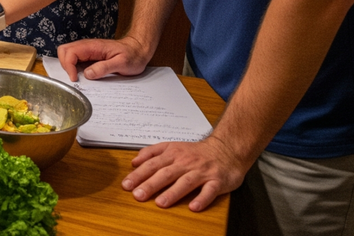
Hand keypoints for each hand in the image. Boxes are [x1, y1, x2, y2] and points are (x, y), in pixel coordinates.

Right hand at [56, 36, 152, 82]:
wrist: (139, 50)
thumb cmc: (133, 56)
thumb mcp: (122, 63)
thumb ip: (104, 68)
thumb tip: (88, 74)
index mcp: (93, 47)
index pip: (70, 52)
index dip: (68, 66)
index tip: (75, 78)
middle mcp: (87, 47)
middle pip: (64, 50)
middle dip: (64, 64)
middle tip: (73, 78)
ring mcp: (87, 51)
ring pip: (67, 54)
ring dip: (68, 66)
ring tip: (77, 77)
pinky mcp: (89, 56)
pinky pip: (75, 59)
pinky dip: (74, 68)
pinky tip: (82, 76)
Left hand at [123, 135, 244, 211]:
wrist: (226, 149)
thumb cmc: (197, 152)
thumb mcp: (172, 146)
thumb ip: (152, 153)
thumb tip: (134, 162)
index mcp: (173, 154)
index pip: (152, 165)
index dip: (138, 175)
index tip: (126, 185)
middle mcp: (186, 162)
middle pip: (166, 173)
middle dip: (151, 185)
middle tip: (138, 195)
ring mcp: (202, 172)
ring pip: (186, 182)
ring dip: (173, 193)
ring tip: (160, 203)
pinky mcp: (217, 181)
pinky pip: (209, 191)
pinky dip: (202, 199)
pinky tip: (194, 207)